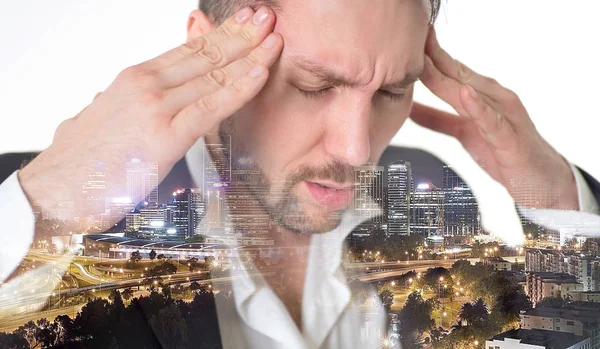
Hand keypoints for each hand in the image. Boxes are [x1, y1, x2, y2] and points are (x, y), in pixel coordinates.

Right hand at [18, 6, 283, 220]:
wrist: (55, 189)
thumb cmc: (82, 159)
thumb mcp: (104, 116)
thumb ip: (124, 102)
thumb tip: (122, 95)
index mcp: (135, 78)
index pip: (188, 50)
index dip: (220, 34)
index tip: (243, 22)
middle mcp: (147, 84)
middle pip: (205, 54)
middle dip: (241, 35)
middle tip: (268, 18)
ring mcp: (157, 107)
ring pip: (213, 75)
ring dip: (250, 55)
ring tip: (274, 38)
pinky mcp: (166, 135)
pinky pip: (212, 106)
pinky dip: (240, 88)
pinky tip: (260, 73)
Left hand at [411, 27, 577, 210]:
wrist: (542, 179)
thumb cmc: (503, 152)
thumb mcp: (464, 133)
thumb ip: (438, 120)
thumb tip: (410, 108)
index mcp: (482, 96)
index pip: (452, 71)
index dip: (430, 56)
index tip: (409, 41)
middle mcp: (495, 99)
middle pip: (460, 75)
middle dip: (436, 57)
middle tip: (416, 39)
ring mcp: (505, 116)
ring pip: (473, 92)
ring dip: (450, 77)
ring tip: (429, 61)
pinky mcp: (511, 139)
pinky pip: (492, 121)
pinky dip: (478, 107)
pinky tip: (464, 94)